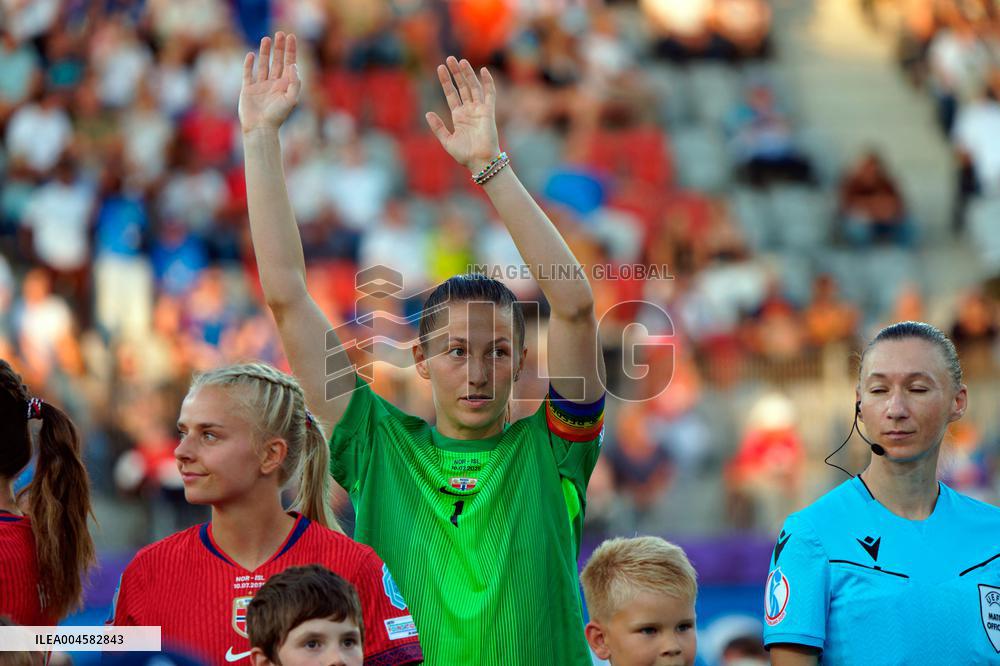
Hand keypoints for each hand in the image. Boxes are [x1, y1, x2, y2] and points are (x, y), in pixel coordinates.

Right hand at [239, 32, 300, 133]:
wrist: (260, 128)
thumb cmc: (277, 116)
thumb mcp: (291, 99)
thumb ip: (295, 82)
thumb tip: (293, 65)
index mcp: (285, 86)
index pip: (289, 64)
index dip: (291, 50)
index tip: (291, 37)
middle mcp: (274, 84)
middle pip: (277, 62)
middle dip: (279, 48)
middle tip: (280, 33)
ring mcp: (260, 86)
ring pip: (264, 65)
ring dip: (265, 52)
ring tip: (266, 39)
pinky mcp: (248, 89)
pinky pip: (248, 73)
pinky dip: (249, 64)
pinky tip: (251, 55)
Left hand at [425, 56, 500, 171]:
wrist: (480, 161)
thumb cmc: (464, 155)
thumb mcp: (447, 140)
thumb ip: (438, 127)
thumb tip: (428, 113)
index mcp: (458, 116)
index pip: (451, 94)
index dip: (446, 81)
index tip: (440, 68)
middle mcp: (469, 111)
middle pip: (462, 87)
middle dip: (456, 73)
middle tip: (449, 58)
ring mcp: (479, 110)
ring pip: (473, 87)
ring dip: (467, 74)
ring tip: (460, 60)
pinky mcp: (489, 112)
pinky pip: (489, 94)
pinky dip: (487, 82)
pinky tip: (483, 70)